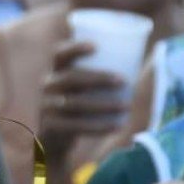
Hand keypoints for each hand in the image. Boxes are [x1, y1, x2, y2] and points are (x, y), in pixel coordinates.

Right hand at [37, 41, 127, 158]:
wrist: (54, 137)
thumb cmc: (77, 104)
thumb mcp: (79, 87)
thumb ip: (97, 74)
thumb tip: (137, 59)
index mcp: (55, 71)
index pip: (59, 55)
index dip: (74, 48)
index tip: (96, 46)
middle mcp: (47, 87)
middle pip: (71, 78)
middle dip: (98, 78)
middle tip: (124, 80)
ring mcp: (47, 107)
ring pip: (76, 104)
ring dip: (104, 105)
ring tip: (126, 106)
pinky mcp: (51, 127)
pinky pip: (77, 126)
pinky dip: (99, 126)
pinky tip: (117, 125)